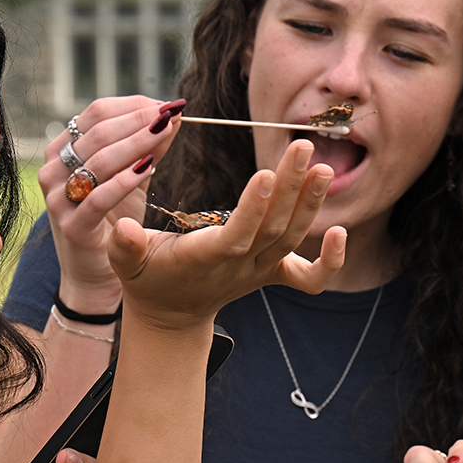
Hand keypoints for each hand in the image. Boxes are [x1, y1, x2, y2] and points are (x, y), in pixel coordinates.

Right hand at [42, 97, 178, 310]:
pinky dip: (125, 180)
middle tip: (171, 114)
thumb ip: (147, 149)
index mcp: (63, 150)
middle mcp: (54, 169)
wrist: (97, 273)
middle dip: (140, 120)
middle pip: (99, 132)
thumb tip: (172, 117)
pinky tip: (148, 168)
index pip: (96, 113)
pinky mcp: (71, 226)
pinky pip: (99, 197)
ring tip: (166, 132)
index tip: (166, 104)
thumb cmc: (113, 220)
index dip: (134, 106)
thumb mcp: (131, 178)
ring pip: (99, 159)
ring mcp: (58, 198)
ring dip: (138, 142)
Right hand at [109, 140, 342, 327]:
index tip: (265, 174)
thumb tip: (122, 228)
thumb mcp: (126, 264)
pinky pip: (309, 278)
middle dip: (291, 188)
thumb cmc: (147, 279)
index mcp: (204, 258)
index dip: (253, 208)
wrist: (171, 316)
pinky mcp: (273, 273)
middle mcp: (239, 265)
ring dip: (310, 203)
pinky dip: (331, 261)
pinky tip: (340, 231)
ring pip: (291, 238)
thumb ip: (124, 247)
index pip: (236, 235)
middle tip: (303, 147)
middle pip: (273, 228)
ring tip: (322, 166)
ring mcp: (259, 270)